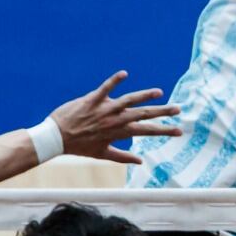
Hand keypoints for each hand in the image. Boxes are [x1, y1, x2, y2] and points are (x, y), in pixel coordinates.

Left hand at [49, 71, 181, 165]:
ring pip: (129, 101)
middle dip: (162, 112)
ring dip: (144, 96)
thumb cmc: (79, 146)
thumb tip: (141, 161)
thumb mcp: (102, 154)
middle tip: (178, 110)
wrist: (56, 138)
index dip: (164, 131)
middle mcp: (115, 120)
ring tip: (159, 93)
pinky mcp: (92, 100)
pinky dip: (115, 81)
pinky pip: (105, 89)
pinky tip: (125, 74)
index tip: (179, 131)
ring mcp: (104, 110)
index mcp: (120, 132)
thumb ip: (123, 158)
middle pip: (143, 114)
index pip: (147, 131)